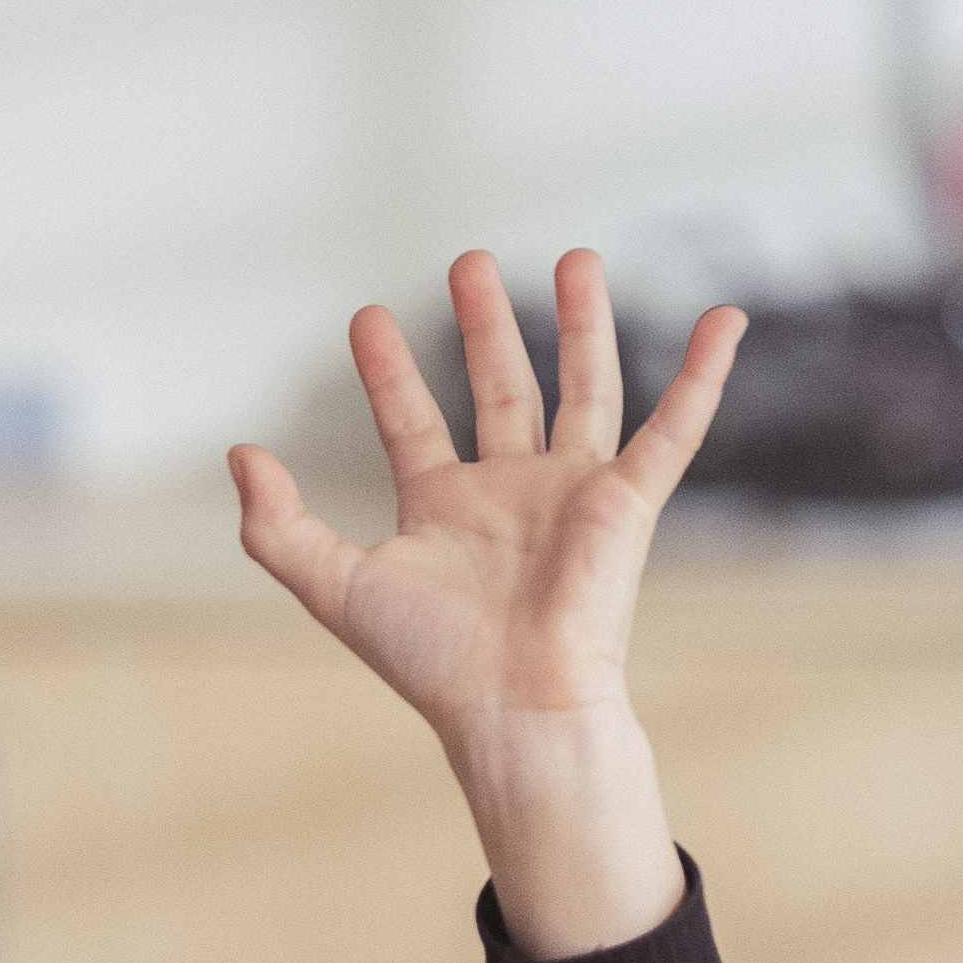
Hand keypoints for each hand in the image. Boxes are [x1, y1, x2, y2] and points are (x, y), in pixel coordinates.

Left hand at [226, 250, 743, 960]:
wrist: (515, 705)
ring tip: (575, 258)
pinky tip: (724, 321)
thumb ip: (276, 527)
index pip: (412, 420)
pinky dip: (702, 375)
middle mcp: (511, 492)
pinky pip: (673, 427)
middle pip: (502, 387)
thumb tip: (239, 454)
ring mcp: (573, 492)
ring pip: (582, 387)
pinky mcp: (628, 501)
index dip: (389, 371)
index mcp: (444, 508)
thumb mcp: (335, 586)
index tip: (367, 316)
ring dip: (582, 322)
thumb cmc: (432, 663)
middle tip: (469, 261)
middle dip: (486, 324)